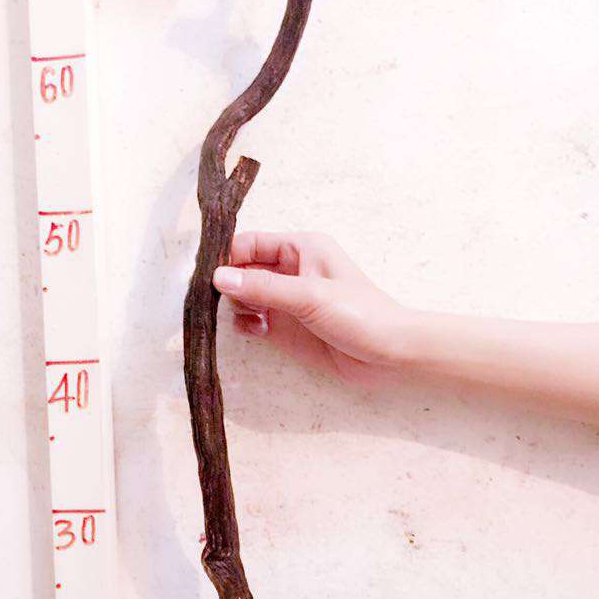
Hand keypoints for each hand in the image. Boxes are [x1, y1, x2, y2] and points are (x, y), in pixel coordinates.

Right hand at [212, 232, 409, 384]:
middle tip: (227, 300)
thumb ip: (264, 287)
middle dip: (228, 284)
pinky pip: (252, 319)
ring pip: (244, 295)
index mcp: (301, 247)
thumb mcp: (310, 296)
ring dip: (238, 306)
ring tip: (252, 317)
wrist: (390, 355)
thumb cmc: (361, 315)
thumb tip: (218, 277)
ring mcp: (287, 299)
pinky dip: (247, 324)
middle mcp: (291, 269)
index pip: (250, 243)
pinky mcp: (285, 327)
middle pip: (242, 268)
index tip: (209, 276)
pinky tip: (258, 331)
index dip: (228, 256)